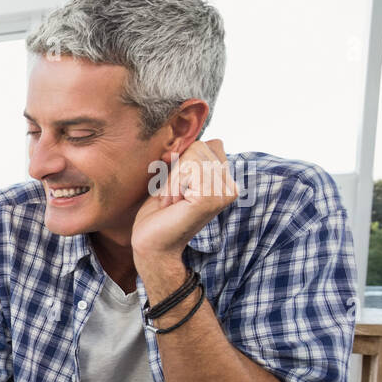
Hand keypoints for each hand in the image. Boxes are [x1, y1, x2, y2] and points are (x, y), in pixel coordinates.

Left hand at [133, 139, 236, 267]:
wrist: (151, 245)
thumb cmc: (158, 214)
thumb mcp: (174, 178)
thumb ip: (186, 157)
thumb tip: (183, 137)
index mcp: (224, 181)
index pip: (207, 143)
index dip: (182, 162)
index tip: (177, 188)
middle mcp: (230, 186)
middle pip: (199, 146)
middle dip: (176, 170)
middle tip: (173, 198)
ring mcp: (224, 192)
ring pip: (193, 154)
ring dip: (173, 179)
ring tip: (173, 202)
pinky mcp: (212, 197)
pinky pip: (189, 168)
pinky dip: (173, 184)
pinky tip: (174, 204)